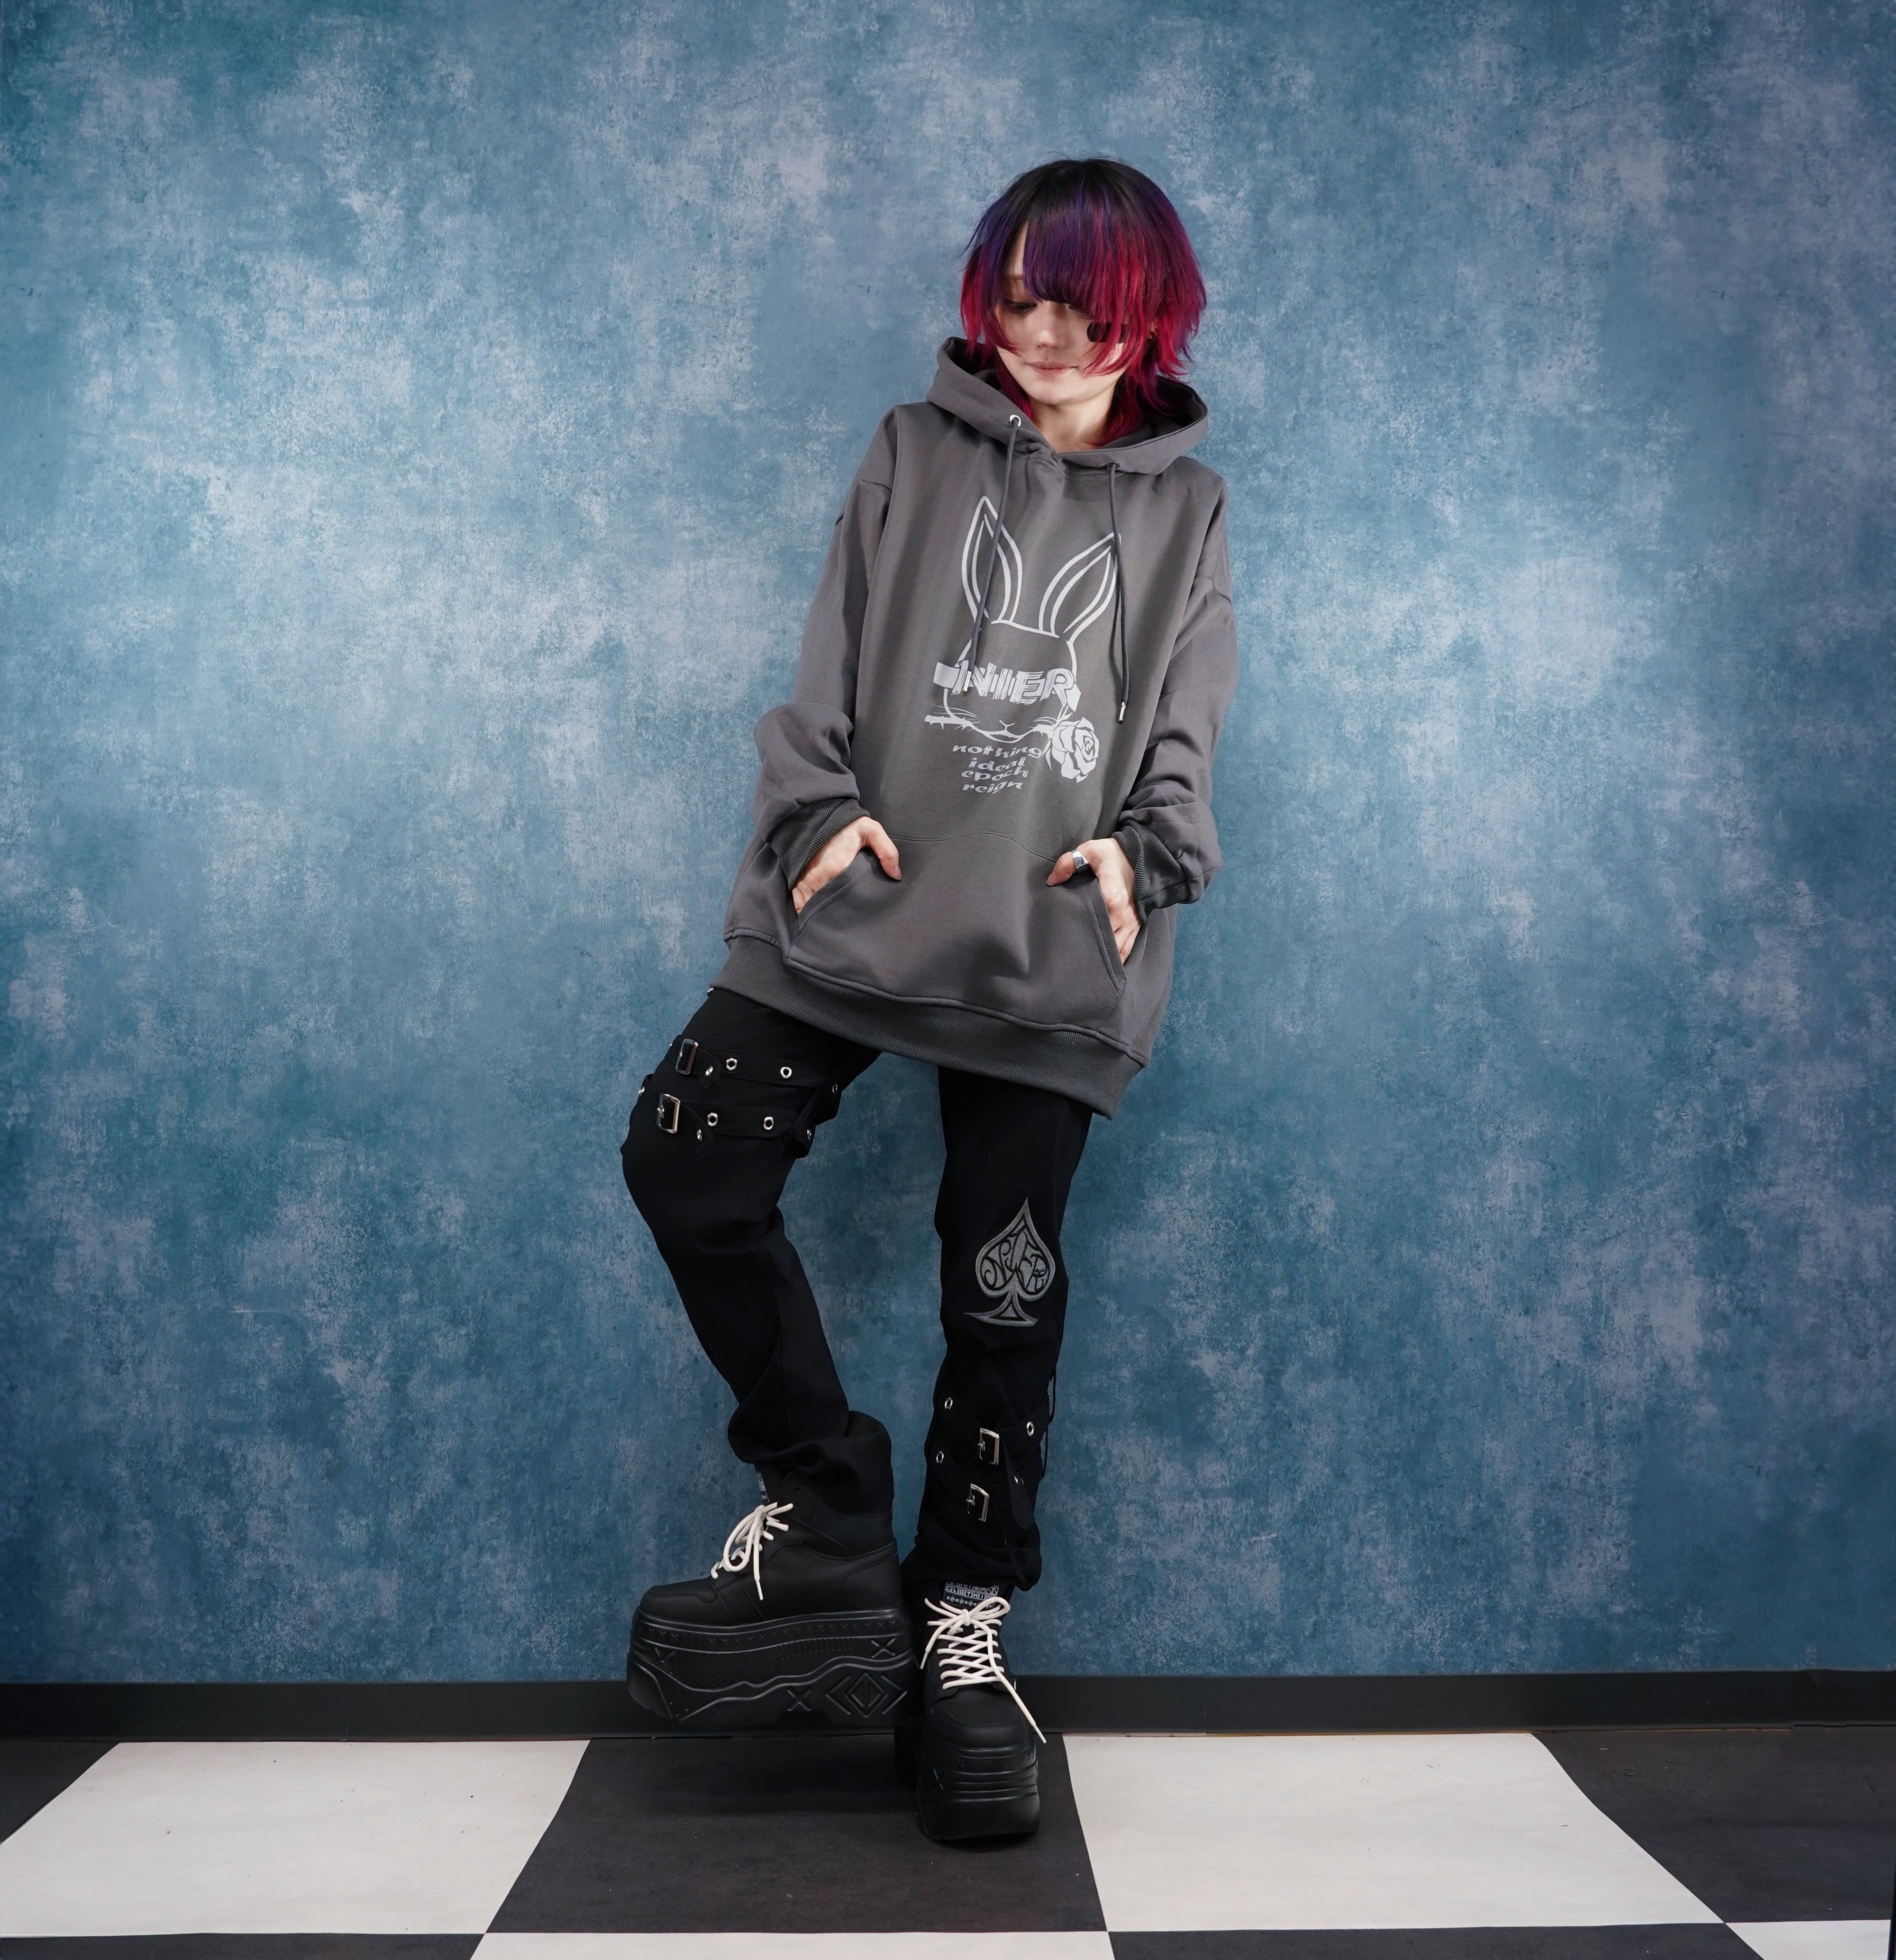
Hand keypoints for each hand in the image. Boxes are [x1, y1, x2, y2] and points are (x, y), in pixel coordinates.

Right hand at [792, 815, 900, 914]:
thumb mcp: (871, 831)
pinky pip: (799, 905)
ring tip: (835, 919)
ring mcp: (805, 881)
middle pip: (829, 907)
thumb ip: (887, 852)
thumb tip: (896, 875)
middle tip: (851, 920)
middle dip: (839, 915)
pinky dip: (807, 911)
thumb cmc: (846, 825)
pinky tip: (817, 915)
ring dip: (823, 914)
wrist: (818, 814)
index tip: (863, 912)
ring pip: (813, 909)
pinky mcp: (796, 881)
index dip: (854, 909)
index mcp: (837, 868)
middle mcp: (818, 878)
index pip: (845, 900)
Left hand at [1046, 835, 1139, 960]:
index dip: (1079, 933)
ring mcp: (1131, 921)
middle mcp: (1122, 914)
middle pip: (1104, 940)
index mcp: (1110, 898)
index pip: (1092, 923)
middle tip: (1073, 961)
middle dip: (1090, 951)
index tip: (1066, 941)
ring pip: (1117, 949)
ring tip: (1088, 968)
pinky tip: (1108, 968)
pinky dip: (1119, 958)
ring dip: (1104, 958)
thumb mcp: (1090, 850)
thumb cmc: (1116, 854)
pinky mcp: (1137, 924)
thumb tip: (1051, 880)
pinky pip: (1129, 947)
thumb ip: (1068, 863)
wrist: (1146, 855)